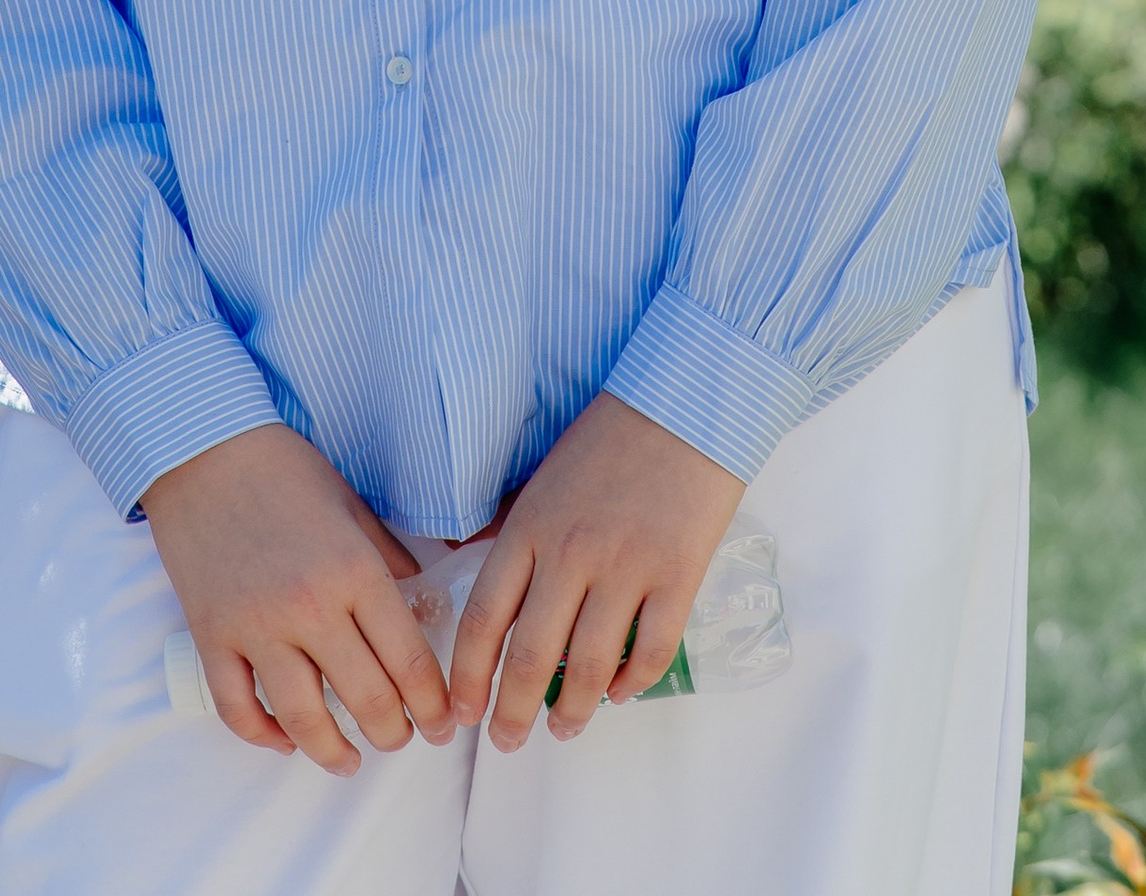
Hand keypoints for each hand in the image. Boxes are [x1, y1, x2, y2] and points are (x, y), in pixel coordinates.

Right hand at [141, 422, 451, 774]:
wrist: (202, 449)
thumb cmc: (284, 469)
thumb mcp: (352, 504)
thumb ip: (389, 556)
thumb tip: (424, 597)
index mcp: (353, 571)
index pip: (408, 661)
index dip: (433, 705)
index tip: (443, 724)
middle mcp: (309, 608)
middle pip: (366, 700)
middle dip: (395, 733)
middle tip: (403, 740)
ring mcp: (256, 627)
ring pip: (303, 719)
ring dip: (333, 751)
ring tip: (351, 759)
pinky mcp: (212, 637)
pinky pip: (239, 709)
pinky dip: (263, 735)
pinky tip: (285, 740)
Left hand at [449, 394, 745, 749]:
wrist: (684, 404)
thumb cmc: (606, 441)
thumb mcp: (541, 480)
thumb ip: (512, 532)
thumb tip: (478, 579)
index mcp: (529, 528)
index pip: (483, 617)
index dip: (467, 675)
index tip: (461, 711)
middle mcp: (571, 553)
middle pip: (530, 656)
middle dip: (512, 712)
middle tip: (506, 741)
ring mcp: (627, 567)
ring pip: (589, 666)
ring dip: (572, 711)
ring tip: (563, 730)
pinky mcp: (677, 575)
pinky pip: (651, 651)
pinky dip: (632, 684)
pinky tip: (620, 695)